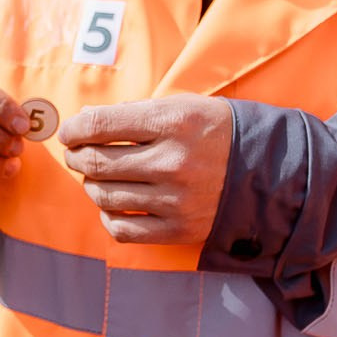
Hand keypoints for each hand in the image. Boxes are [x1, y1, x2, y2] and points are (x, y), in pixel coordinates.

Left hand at [60, 95, 233, 244]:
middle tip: (76, 154)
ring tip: (96, 177)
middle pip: (97, 162)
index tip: (68, 132)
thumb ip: (133, 113)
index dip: (74, 129)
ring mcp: (176, 200)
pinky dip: (108, 216)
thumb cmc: (215, 131)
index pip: (100, 125)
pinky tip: (112, 205)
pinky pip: (123, 229)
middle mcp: (173, 162)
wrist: (268, 170)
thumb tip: (84, 122)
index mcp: (173, 122)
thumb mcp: (181, 106)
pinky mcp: (180, 229)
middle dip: (77, 157)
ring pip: (105, 196)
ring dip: (91, 184)